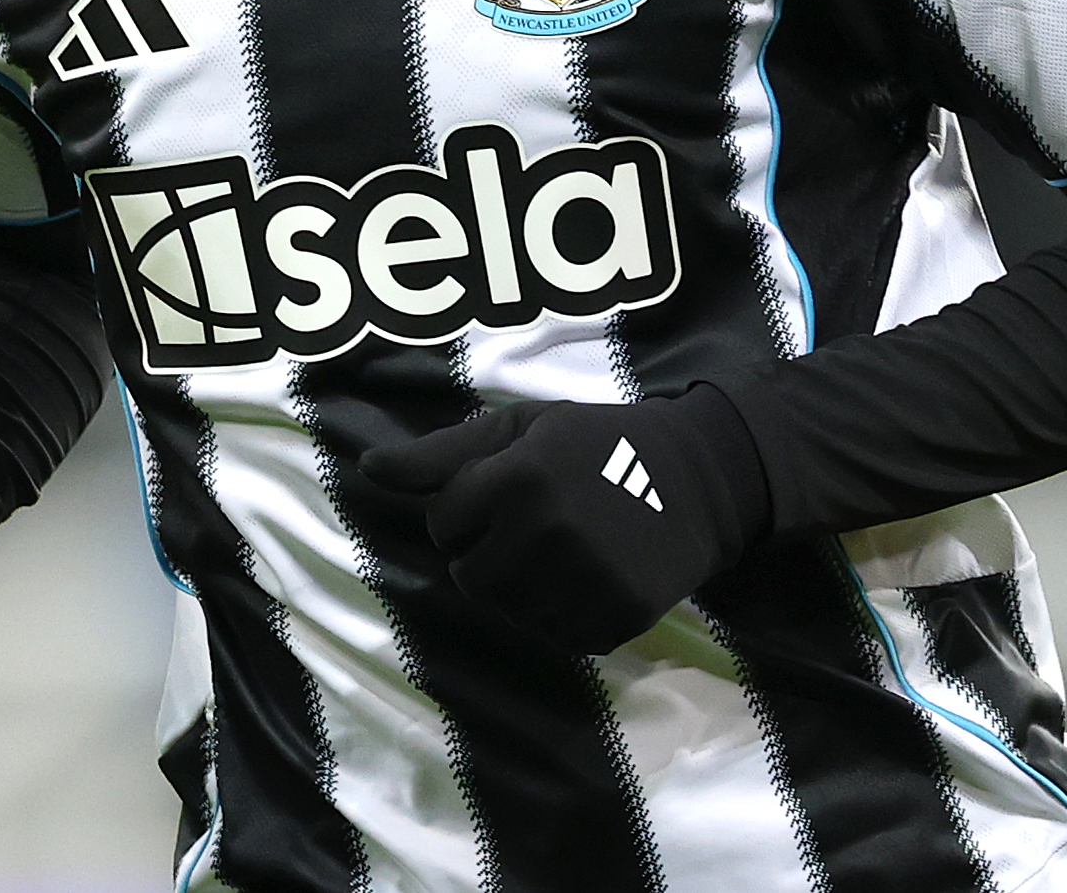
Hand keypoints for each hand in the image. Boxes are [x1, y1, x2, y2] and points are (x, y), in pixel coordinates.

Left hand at [360, 384, 769, 655]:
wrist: (700, 478)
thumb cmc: (596, 442)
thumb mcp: (519, 428)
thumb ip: (439, 454)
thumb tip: (366, 467)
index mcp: (516, 479)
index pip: (441, 522)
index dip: (468, 505)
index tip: (508, 488)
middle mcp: (545, 534)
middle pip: (468, 577)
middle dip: (488, 552)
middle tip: (535, 523)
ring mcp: (582, 582)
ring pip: (510, 611)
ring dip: (525, 586)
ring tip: (567, 547)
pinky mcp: (614, 618)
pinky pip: (558, 636)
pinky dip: (566, 613)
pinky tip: (593, 574)